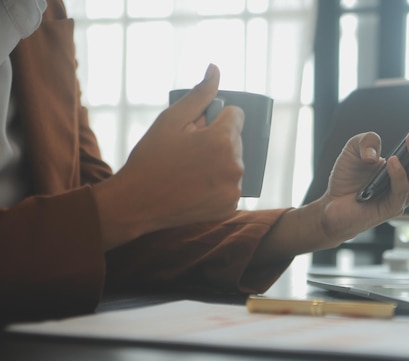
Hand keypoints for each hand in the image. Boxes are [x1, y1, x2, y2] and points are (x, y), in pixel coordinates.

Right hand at [94, 64, 244, 248]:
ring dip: (218, 163)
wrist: (136, 203)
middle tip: (188, 153)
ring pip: (233, 164)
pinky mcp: (229, 207)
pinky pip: (230, 187)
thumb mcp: (171, 120)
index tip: (197, 130)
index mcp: (222, 140)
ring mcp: (233, 189)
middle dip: (217, 141)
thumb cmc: (150, 158)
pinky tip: (195, 188)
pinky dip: (217, 185)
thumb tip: (215, 70)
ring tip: (190, 172)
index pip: (236, 116)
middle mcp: (234, 165)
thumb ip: (199, 94)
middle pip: (236, 141)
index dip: (216, 119)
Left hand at [318, 91, 408, 243]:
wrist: (331, 207)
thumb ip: (366, 140)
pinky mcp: (392, 208)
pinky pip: (401, 191)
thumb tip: (377, 153)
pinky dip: (399, 175)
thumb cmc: (347, 179)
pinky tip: (393, 162)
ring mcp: (404, 193)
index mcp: (405, 160)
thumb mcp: (353, 148)